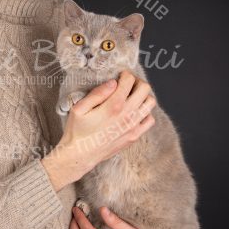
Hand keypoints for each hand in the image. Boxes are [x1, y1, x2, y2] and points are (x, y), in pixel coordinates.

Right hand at [42, 70, 155, 190]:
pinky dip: (145, 112)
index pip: (129, 80)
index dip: (125, 74)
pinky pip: (150, 120)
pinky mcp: (134, 136)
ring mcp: (133, 127)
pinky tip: (133, 112)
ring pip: (151, 103)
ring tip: (131, 96)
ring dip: (143, 96)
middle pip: (145, 89)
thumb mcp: (79, 108)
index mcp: (113, 106)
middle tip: (127, 83)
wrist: (81, 155)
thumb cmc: (77, 130)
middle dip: (137, 81)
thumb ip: (97, 93)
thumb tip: (113, 82)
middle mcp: (127, 115)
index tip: (119, 75)